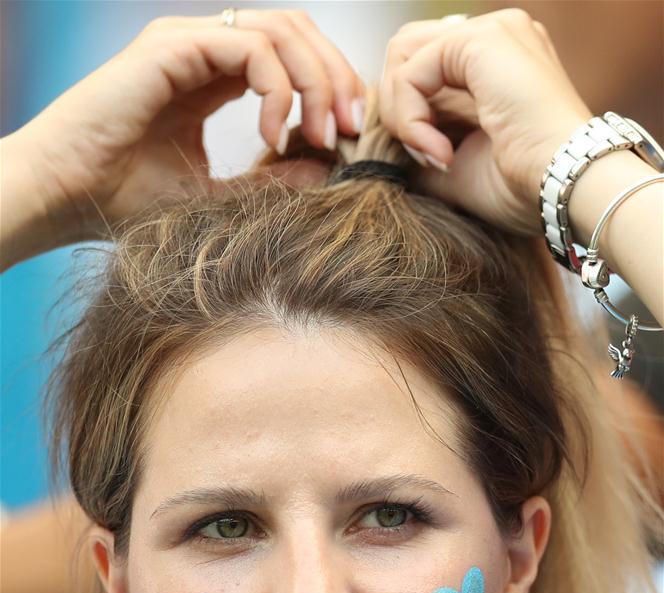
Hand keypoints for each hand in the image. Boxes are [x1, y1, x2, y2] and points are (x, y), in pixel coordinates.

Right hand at [4, 9, 364, 248]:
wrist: (66, 195)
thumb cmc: (126, 198)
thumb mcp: (216, 194)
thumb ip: (269, 180)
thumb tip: (326, 167)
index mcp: (214, 76)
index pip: (290, 55)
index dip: (329, 86)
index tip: (348, 136)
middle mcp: (205, 51)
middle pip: (296, 31)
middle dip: (335, 76)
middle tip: (351, 128)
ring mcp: (189, 43)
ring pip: (280, 30)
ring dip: (315, 81)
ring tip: (323, 136)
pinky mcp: (173, 47)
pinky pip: (249, 48)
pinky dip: (276, 88)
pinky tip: (274, 135)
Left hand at [379, 8, 592, 235]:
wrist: (564, 190)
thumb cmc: (523, 190)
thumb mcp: (455, 170)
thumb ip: (418, 150)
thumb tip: (379, 150)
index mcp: (495, 65)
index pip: (420, 68)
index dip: (406, 116)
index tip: (431, 163)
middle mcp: (496, 38)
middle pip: (405, 53)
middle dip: (396, 110)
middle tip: (422, 156)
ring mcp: (492, 33)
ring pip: (401, 56)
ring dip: (401, 115)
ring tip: (432, 155)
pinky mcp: (482, 40)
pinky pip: (412, 71)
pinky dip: (411, 118)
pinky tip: (440, 152)